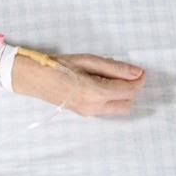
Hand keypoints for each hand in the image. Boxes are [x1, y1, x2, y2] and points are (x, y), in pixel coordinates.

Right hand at [12, 52, 145, 115]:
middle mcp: (95, 107)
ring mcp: (89, 113)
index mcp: (96, 92)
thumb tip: (137, 73)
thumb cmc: (60, 65)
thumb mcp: (88, 60)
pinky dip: (111, 99)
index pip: (128, 90)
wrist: (35, 78)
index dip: (138, 80)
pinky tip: (101, 85)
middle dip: (131, 89)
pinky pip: (107, 109)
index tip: (140, 70)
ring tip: (110, 78)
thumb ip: (114, 68)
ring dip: (122, 95)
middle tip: (124, 73)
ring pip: (118, 109)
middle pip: (127, 103)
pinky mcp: (85, 114)